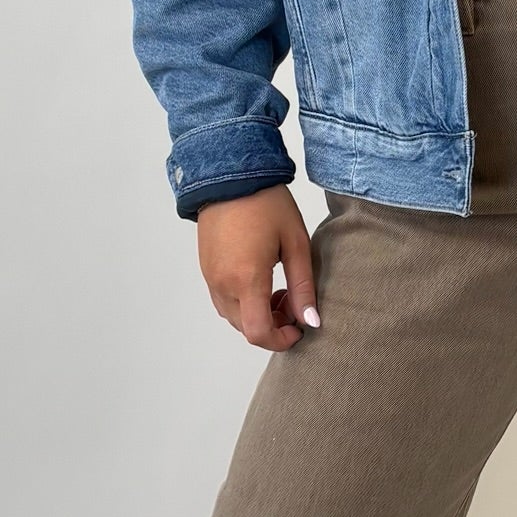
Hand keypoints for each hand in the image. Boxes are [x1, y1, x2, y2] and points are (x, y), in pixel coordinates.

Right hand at [196, 189, 319, 349]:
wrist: (231, 176)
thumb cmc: (266, 204)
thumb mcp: (296, 244)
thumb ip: (303, 287)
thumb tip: (311, 321)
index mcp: (247, 279)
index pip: (258, 333)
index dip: (281, 340)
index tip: (298, 328)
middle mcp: (223, 283)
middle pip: (246, 329)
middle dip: (272, 326)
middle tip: (293, 301)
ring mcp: (210, 277)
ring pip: (233, 317)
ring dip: (256, 315)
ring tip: (278, 289)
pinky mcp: (205, 269)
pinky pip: (223, 300)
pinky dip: (243, 303)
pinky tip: (259, 280)